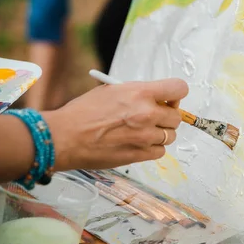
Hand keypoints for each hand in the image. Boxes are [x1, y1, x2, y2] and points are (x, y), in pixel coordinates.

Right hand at [44, 78, 188, 171]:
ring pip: (170, 135)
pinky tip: (138, 143)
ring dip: (160, 133)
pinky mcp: (139, 155)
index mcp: (141, 93)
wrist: (64, 138)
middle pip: (177, 117)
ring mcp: (145, 136)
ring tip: (142, 131)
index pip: (179, 88)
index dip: (176, 94)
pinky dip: (153, 148)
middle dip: (167, 116)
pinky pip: (160, 152)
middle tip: (154, 117)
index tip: (170, 99)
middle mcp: (147, 114)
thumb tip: (157, 98)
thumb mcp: (112, 90)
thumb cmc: (83, 112)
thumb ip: (138, 93)